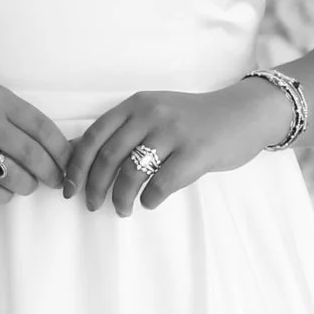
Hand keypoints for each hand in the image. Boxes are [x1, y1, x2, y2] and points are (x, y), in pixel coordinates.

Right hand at [0, 68, 71, 204]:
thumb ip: (16, 118)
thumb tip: (57, 148)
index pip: (42, 128)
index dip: (61, 151)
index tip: (69, 163)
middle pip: (32, 155)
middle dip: (51, 174)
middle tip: (54, 182)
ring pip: (13, 177)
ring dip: (26, 186)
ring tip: (24, 184)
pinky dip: (2, 196)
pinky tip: (3, 191)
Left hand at [64, 80, 292, 215]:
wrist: (244, 114)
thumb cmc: (195, 120)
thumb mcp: (156, 112)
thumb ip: (123, 129)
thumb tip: (77, 152)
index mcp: (136, 104)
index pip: (94, 136)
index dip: (77, 166)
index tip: (70, 189)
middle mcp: (152, 114)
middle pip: (108, 157)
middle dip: (95, 187)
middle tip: (93, 205)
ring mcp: (175, 132)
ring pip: (132, 173)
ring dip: (121, 198)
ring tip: (123, 209)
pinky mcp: (196, 152)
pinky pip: (162, 183)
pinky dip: (150, 198)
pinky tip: (149, 202)